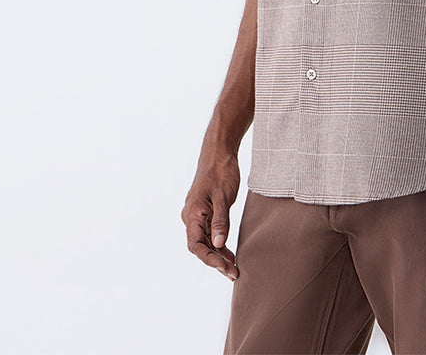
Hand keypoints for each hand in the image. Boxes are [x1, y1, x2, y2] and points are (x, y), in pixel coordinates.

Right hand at [181, 152, 240, 279]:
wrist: (219, 152)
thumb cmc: (221, 171)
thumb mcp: (223, 196)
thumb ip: (220, 221)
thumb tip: (219, 245)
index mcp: (192, 214)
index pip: (196, 245)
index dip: (210, 260)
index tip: (225, 268)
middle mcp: (191, 217)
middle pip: (201, 247)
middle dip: (216, 262)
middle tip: (234, 273)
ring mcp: (197, 215)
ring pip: (205, 242)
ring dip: (218, 256)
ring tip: (234, 269)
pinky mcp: (205, 212)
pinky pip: (209, 233)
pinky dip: (219, 244)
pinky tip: (229, 254)